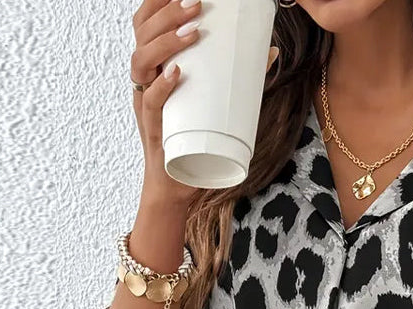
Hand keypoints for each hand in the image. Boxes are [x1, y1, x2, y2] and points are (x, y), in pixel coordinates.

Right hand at [130, 0, 279, 206]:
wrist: (179, 186)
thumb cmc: (196, 141)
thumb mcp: (217, 103)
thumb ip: (241, 78)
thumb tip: (271, 50)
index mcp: (154, 68)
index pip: (145, 24)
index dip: (156, 2)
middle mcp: (144, 81)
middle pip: (142, 34)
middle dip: (166, 14)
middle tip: (197, 4)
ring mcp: (145, 104)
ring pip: (141, 62)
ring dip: (165, 43)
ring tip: (193, 34)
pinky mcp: (153, 129)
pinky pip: (149, 102)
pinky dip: (162, 86)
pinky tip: (177, 74)